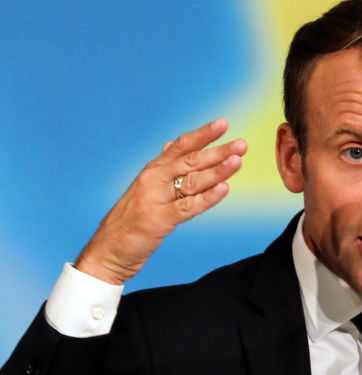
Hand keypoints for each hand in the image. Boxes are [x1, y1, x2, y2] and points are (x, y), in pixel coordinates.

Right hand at [74, 118, 246, 284]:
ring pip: (192, 181)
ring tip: (237, 161)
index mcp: (153, 169)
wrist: (106, 250)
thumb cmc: (129, 219)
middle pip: (191, 161)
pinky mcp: (158, 220)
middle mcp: (154, 179)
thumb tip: (172, 143)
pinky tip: (223, 190)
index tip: (223, 123)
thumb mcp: (144, 187)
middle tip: (242, 144)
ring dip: (217, 171)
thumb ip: (162, 166)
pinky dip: (207, 198)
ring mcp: (155, 199)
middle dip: (218, 151)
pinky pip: (187, 207)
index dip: (202, 134)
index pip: (181, 145)